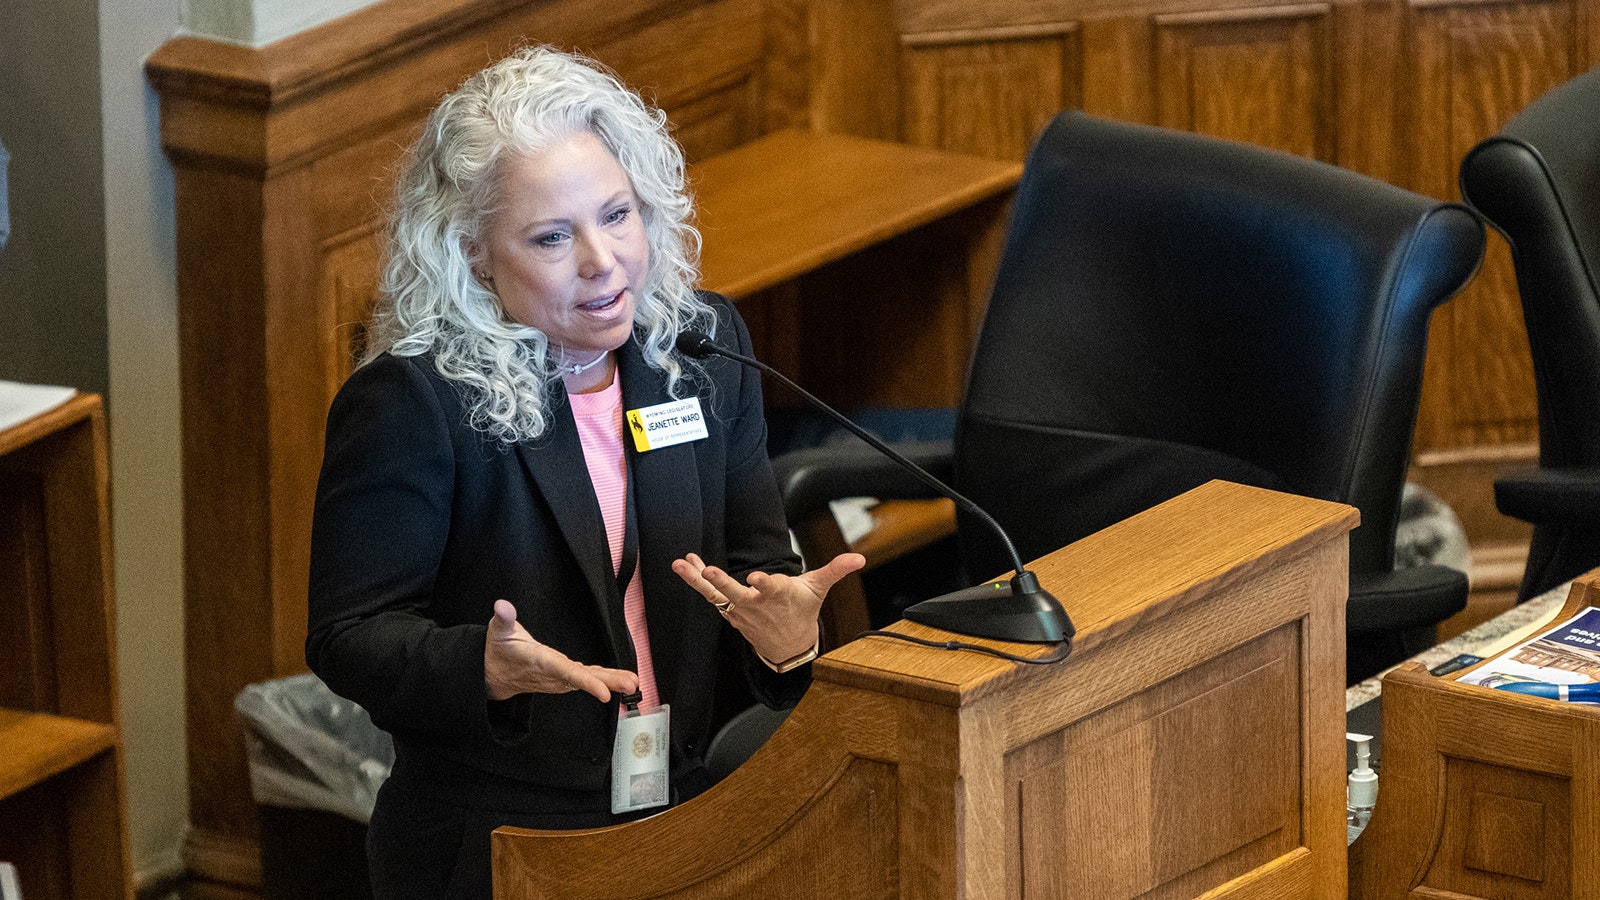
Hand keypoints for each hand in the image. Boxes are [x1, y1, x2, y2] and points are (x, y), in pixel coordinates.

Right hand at [484, 600, 639, 701]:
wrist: (494, 674)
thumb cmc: (498, 650)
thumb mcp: (497, 631)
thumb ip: (503, 618)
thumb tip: (502, 606)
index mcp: (540, 661)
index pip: (566, 672)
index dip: (586, 682)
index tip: (604, 693)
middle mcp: (552, 673)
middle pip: (583, 678)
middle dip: (608, 682)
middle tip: (630, 684)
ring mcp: (558, 677)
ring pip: (588, 679)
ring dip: (611, 681)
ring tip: (632, 682)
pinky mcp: (562, 677)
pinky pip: (585, 678)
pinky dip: (603, 679)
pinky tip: (619, 680)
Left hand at [671, 552, 865, 663]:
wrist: (788, 648)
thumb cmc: (802, 612)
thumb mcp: (819, 589)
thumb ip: (835, 569)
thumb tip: (858, 558)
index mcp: (780, 596)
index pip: (773, 589)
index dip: (765, 583)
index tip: (756, 578)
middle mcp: (758, 604)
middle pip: (737, 594)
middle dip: (723, 583)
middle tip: (710, 571)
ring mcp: (741, 610)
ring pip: (716, 595)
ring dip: (697, 579)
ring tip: (683, 563)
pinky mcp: (730, 613)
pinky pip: (711, 596)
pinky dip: (698, 580)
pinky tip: (687, 564)